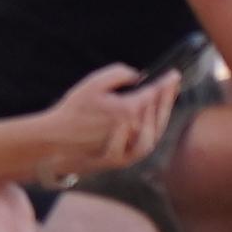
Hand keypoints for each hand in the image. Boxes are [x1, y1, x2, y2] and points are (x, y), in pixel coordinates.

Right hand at [37, 60, 165, 175]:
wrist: (57, 140)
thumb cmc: (74, 110)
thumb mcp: (94, 83)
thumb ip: (119, 73)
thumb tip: (139, 76)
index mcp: (129, 110)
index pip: (155, 94)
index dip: (166, 83)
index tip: (174, 74)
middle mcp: (134, 130)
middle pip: (159, 111)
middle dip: (168, 96)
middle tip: (173, 83)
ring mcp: (131, 147)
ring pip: (157, 129)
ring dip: (163, 113)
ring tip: (166, 101)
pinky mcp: (125, 158)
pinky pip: (147, 143)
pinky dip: (154, 130)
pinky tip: (154, 122)